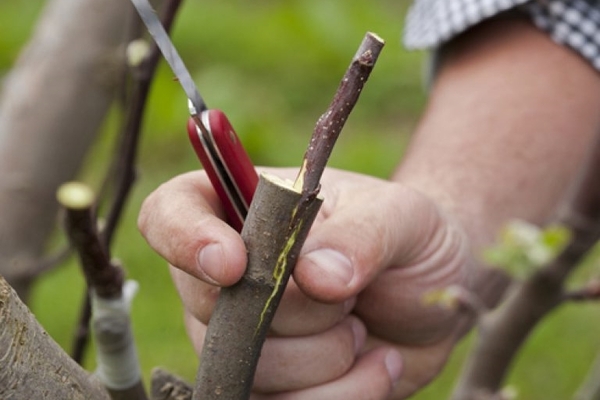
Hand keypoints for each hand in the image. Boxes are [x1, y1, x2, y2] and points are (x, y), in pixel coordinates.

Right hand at [138, 167, 472, 398]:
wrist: (432, 291)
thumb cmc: (407, 236)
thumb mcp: (401, 217)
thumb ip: (360, 235)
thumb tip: (314, 276)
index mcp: (243, 208)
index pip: (169, 214)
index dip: (184, 239)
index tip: (234, 264)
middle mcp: (229, 275)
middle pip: (211, 307)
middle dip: (295, 312)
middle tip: (349, 296)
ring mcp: (243, 336)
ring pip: (251, 368)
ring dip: (326, 357)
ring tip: (364, 328)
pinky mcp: (272, 385)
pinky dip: (342, 394)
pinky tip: (378, 364)